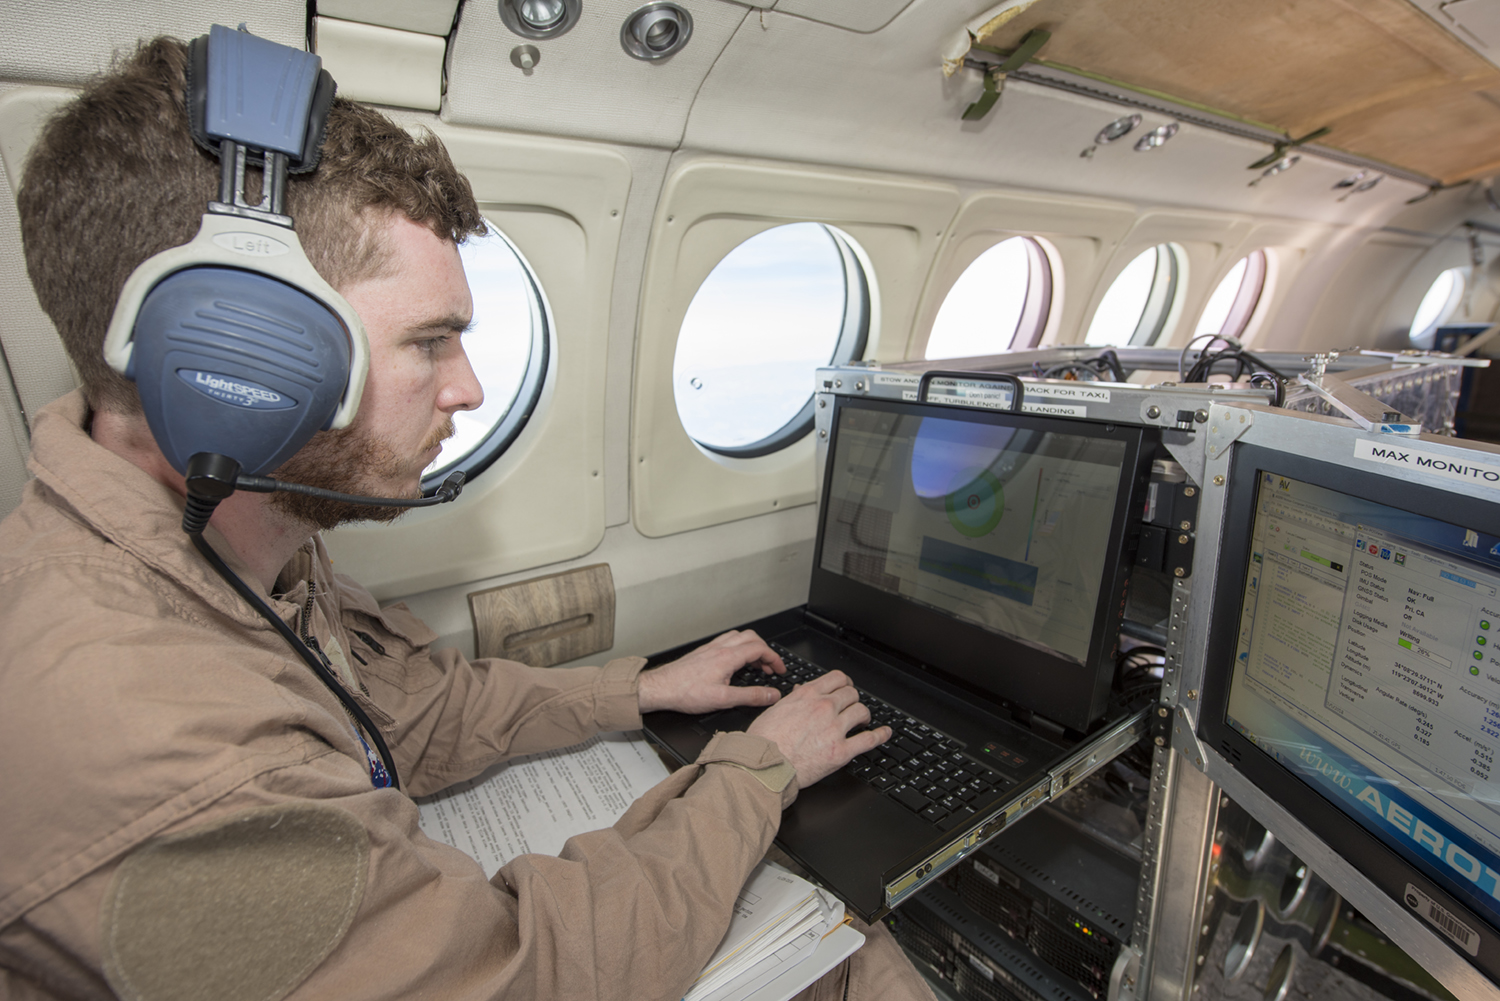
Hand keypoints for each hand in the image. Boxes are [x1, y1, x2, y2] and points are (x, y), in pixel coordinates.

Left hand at [636, 630, 785, 714]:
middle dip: (766, 651)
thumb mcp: (723, 700)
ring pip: (739, 637)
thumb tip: (772, 695)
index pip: (760, 649)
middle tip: (771, 667)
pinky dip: (739, 647)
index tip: (780, 670)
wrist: (661, 688)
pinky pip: (727, 640)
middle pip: (752, 638)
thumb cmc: (685, 693)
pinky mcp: (703, 652)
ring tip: (756, 663)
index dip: (775, 658)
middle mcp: (720, 648)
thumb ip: (751, 696)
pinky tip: (735, 661)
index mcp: (727, 657)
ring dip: (752, 647)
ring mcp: (711, 648)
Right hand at [747, 671, 889, 786]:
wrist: (763, 766)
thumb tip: (800, 692)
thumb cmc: (764, 741)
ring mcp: (834, 729)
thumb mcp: (775, 710)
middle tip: (852, 706)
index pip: (837, 678)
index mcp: (807, 695)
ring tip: (863, 720)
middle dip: (853, 700)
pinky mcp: (840, 751)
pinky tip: (884, 733)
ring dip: (864, 715)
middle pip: (851, 694)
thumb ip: (793, 699)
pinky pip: (868, 739)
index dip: (845, 682)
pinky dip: (880, 735)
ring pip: (861, 711)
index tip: (846, 687)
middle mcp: (824, 708)